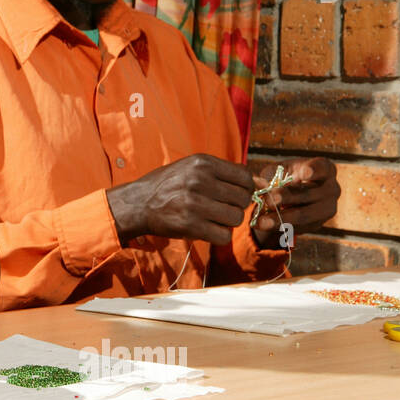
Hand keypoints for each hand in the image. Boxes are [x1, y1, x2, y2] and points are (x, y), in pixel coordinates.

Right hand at [106, 153, 254, 245]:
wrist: (137, 204)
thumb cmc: (168, 185)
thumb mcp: (192, 168)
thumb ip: (224, 173)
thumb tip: (262, 184)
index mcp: (202, 163)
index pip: (245, 177)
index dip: (245, 189)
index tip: (234, 195)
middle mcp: (199, 180)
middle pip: (243, 199)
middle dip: (236, 207)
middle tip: (221, 208)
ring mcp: (195, 203)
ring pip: (236, 218)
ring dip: (227, 222)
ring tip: (212, 218)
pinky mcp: (190, 225)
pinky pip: (223, 236)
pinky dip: (218, 236)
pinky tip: (206, 229)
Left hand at [251, 157, 339, 248]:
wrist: (290, 197)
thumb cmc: (284, 176)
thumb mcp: (276, 171)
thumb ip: (269, 176)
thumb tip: (258, 183)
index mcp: (324, 168)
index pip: (323, 168)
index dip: (314, 170)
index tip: (304, 173)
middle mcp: (331, 188)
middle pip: (310, 193)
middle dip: (288, 197)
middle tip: (269, 200)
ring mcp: (327, 208)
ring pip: (305, 215)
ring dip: (282, 218)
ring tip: (262, 220)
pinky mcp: (317, 224)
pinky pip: (298, 227)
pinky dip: (279, 226)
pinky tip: (262, 225)